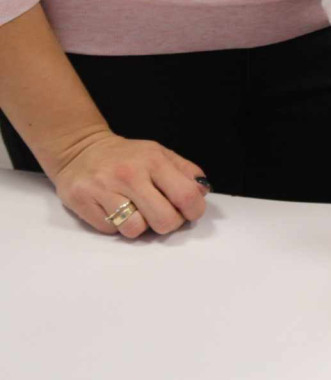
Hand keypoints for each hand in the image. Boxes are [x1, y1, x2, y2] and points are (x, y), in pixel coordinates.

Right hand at [50, 130, 209, 238]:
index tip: (189, 212)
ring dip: (140, 226)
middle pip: (165, 220)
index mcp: (154, 161)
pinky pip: (112, 230)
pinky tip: (113, 209)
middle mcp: (129, 174)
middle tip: (161, 214)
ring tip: (135, 211)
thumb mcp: (160, 154)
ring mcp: (104, 188)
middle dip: (168, 223)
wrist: (79, 149)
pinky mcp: (82, 201)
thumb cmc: (127, 157)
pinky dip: (116, 225)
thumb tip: (202, 192)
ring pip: (136, 229)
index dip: (194, 212)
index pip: (187, 197)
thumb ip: (186, 171)